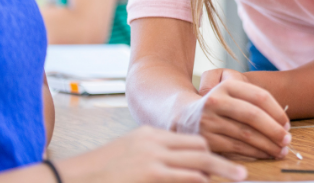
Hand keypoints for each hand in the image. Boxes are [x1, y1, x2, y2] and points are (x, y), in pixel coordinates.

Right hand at [57, 125, 246, 182]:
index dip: (210, 152)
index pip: (190, 140)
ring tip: (239, 178)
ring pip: (197, 164)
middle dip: (221, 162)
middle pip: (199, 149)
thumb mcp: (129, 156)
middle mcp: (154, 143)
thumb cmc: (100, 173)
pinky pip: (184, 177)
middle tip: (242, 173)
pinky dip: (199, 181)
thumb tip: (180, 169)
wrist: (71, 178)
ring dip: (218, 173)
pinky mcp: (150, 176)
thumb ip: (153, 157)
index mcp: (150, 136)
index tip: (225, 161)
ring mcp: (152, 160)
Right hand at [179, 68, 290, 159]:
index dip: (277, 112)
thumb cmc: (220, 105)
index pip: (260, 96)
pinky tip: (264, 154)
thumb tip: (283, 123)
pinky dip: (254, 153)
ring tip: (280, 151)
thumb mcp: (232, 94)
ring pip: (246, 135)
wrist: (184, 115)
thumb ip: (254, 101)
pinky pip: (236, 148)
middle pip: (253, 116)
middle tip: (288, 141)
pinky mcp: (206, 139)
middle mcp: (216, 101)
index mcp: (227, 85)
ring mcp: (209, 120)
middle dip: (274, 130)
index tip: (288, 124)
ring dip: (267, 145)